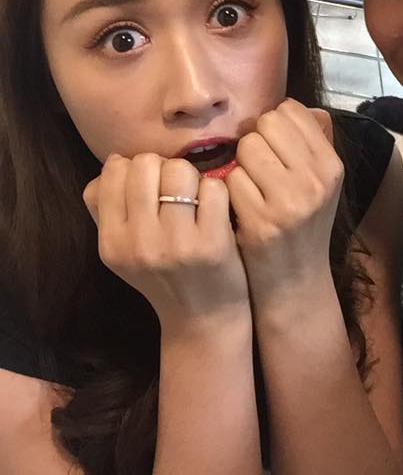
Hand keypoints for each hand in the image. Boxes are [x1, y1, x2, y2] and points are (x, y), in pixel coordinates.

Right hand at [83, 153, 249, 332]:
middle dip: (163, 167)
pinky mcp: (212, 245)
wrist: (201, 321)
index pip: (114, 171)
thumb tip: (114, 160)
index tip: (150, 185)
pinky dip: (217, 191)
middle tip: (174, 188)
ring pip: (180, 170)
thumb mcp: (121, 250)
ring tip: (195, 197)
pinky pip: (213, 187)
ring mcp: (176, 244)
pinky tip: (215, 210)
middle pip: (146, 163)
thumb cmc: (161, 275)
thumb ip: (106, 207)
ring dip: (192, 177)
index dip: (136, 167)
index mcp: (111, 242)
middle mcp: (138, 243)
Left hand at [225, 99, 343, 308]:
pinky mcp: (261, 222)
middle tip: (259, 169)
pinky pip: (231, 180)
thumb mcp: (321, 182)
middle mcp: (315, 180)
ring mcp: (289, 202)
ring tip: (251, 188)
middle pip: (265, 124)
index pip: (290, 111)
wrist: (296, 282)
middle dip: (255, 141)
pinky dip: (230, 191)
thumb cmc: (303, 223)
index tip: (274, 148)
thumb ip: (316, 141)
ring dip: (240, 165)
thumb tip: (307, 108)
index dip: (273, 125)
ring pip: (246, 147)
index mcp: (331, 165)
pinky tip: (242, 208)